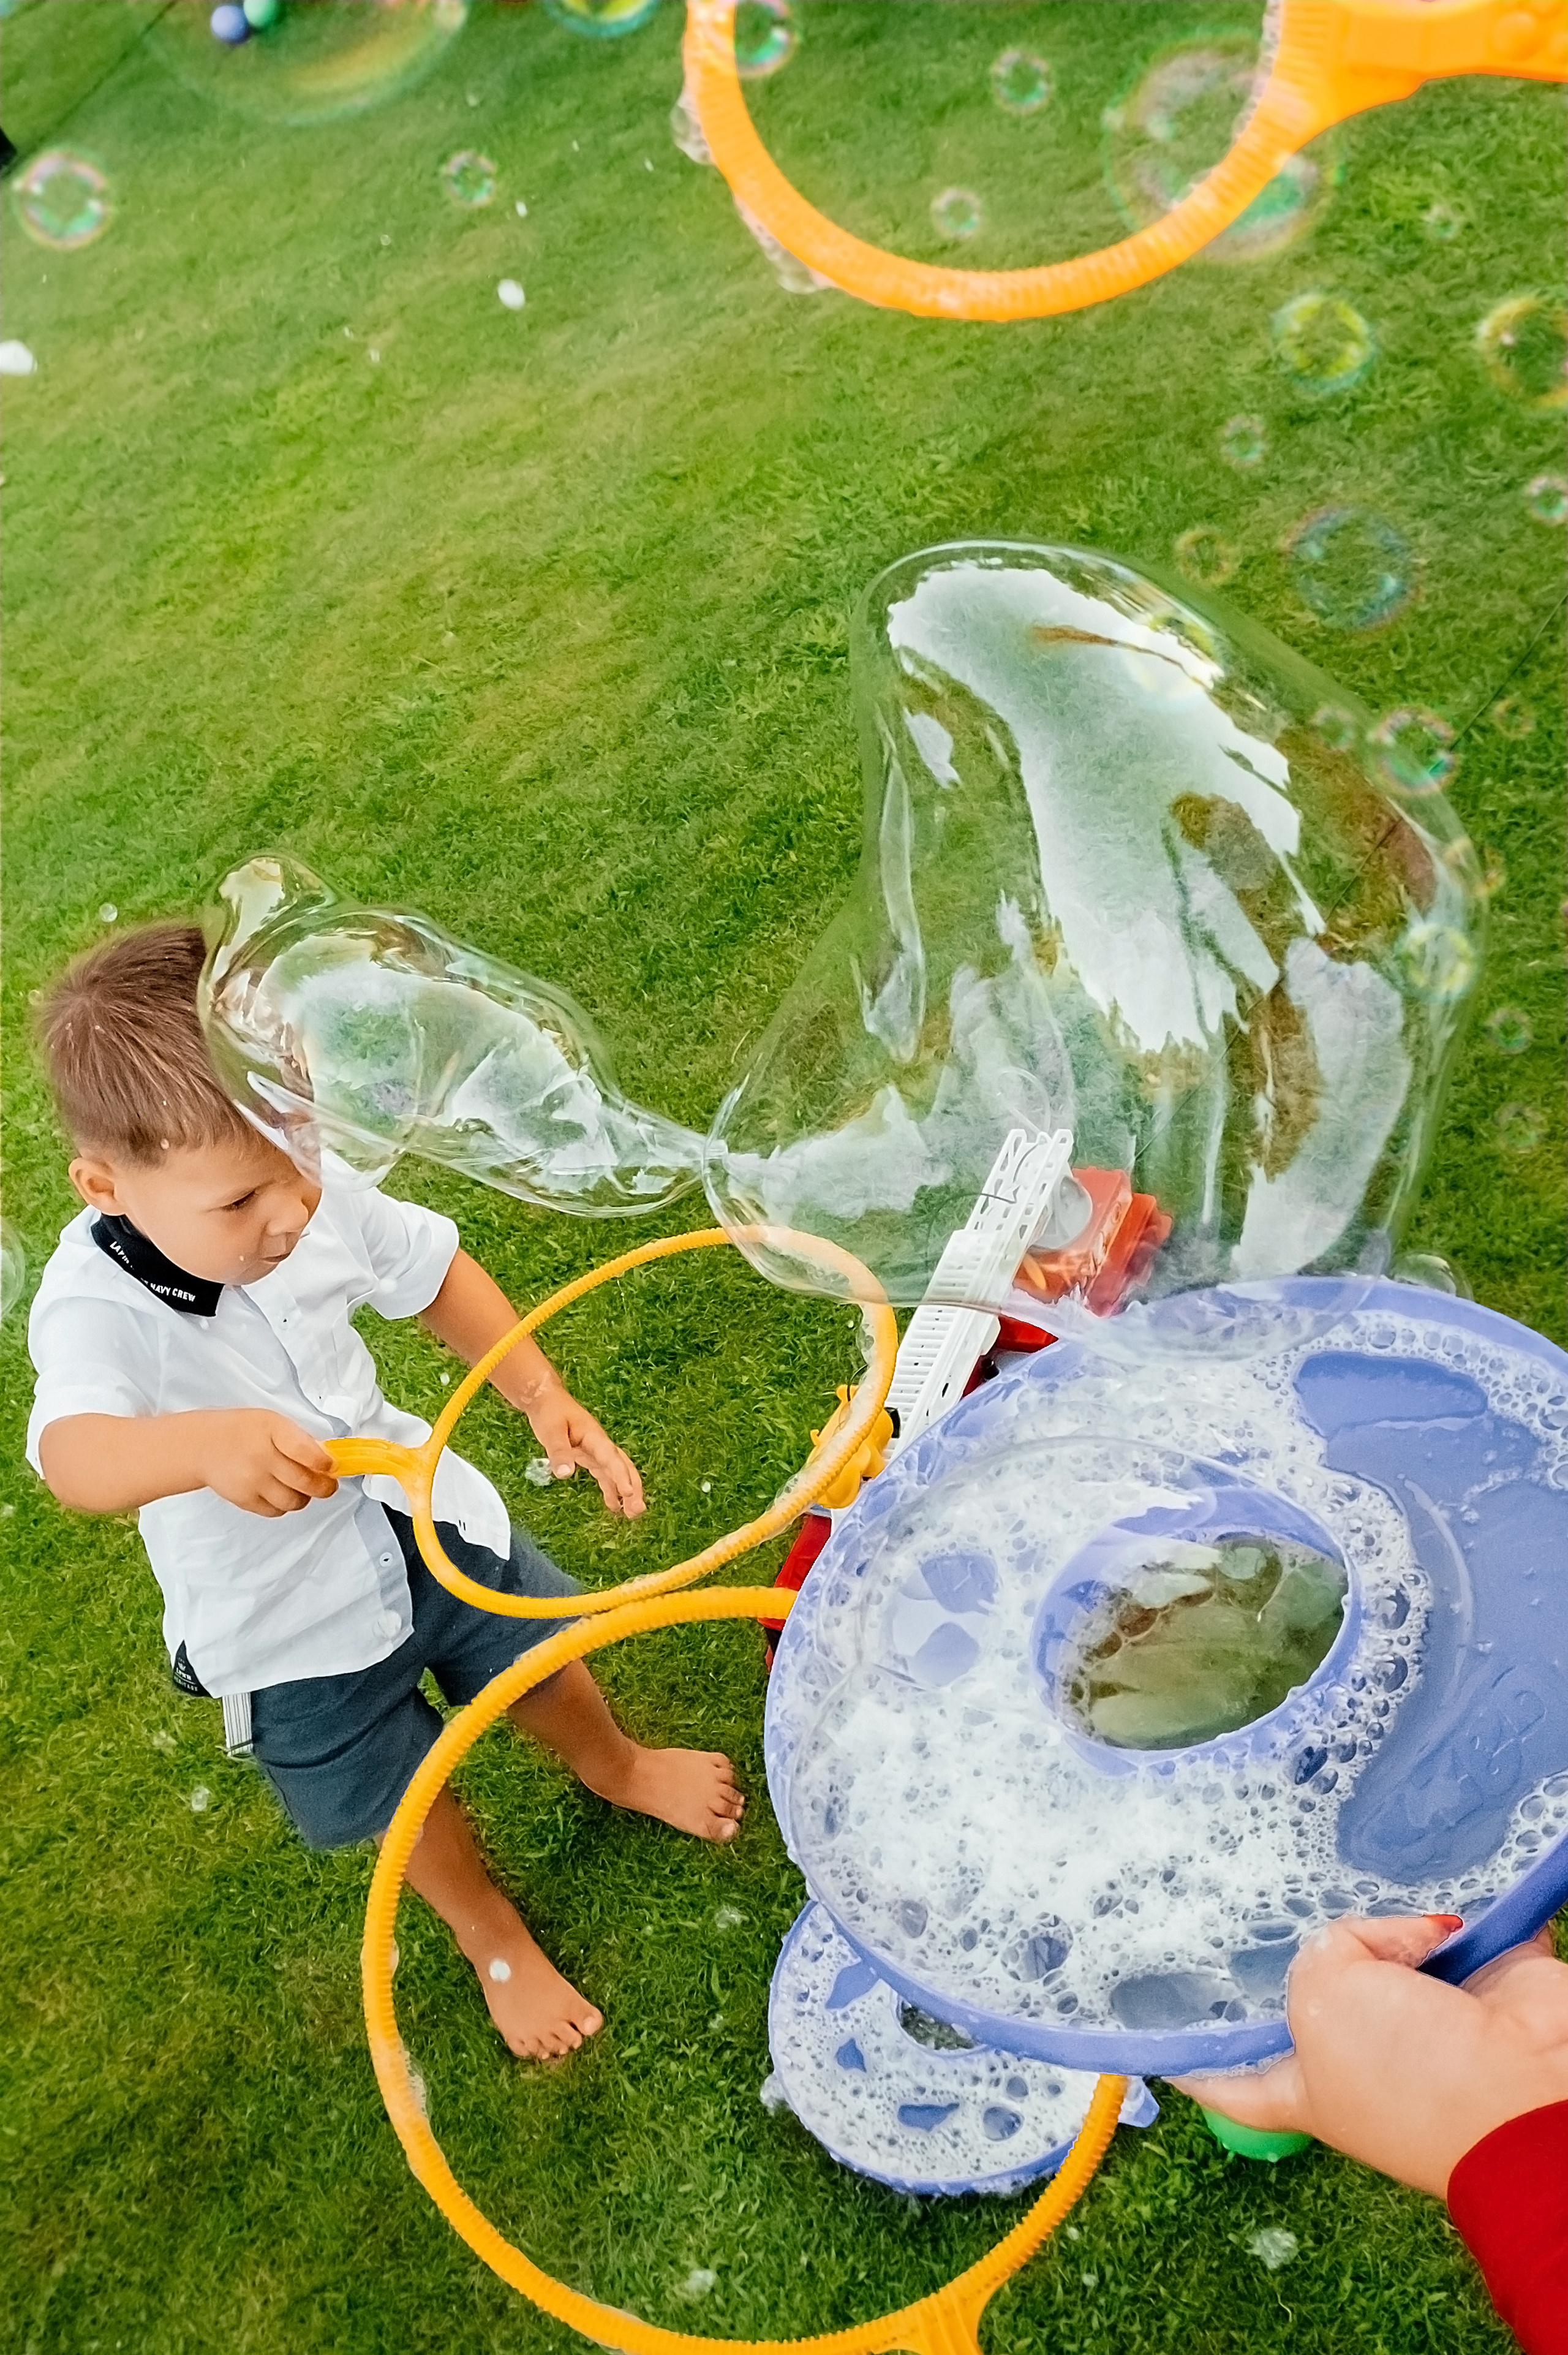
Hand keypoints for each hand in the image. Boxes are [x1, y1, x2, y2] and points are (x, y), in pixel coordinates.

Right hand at [197, 1409, 339, 1518]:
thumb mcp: (274, 1422)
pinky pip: (276, 1511)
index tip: (332, 1466)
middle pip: (304, 1482)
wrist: (205, 1446)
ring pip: (294, 1501)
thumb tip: (328, 1461)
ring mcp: (251, 1481)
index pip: (305, 1452)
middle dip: (324, 1486)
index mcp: (272, 1430)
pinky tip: (281, 1491)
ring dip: (305, 1497)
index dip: (325, 1463)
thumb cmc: (244, 1431)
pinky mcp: (244, 1500)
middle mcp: (261, 1457)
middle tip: (328, 1484)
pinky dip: (285, 1505)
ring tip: (302, 1487)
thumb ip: (301, 1440)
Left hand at [524, 1379, 644, 1518]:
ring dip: (625, 1491)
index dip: (620, 1476)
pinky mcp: (590, 1455)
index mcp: (594, 1436)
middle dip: (633, 1487)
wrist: (545, 1399)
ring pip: (617, 1472)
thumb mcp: (550, 1431)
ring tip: (632, 1514)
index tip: (629, 1493)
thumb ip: (559, 1452)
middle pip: (623, 1466)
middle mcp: (599, 1444)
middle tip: (637, 1510)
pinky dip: (611, 1489)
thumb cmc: (549, 1412)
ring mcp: (596, 1450)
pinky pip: (605, 1474)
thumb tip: (565, 1474)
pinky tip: (614, 1505)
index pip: (611, 1458)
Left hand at [1171, 1915, 1567, 2197]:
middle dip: (1298, 1940)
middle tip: (1255, 1884)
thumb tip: (1391, 1945)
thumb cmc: (1413, 2073)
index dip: (1190, 2055)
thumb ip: (1322, 1952)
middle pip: (1311, 1986)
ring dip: (1379, 1920)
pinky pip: (1447, 1928)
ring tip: (1364, 1890)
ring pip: (1379, 1946)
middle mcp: (1361, 2054)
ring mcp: (1423, 2018)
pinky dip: (1440, 1911)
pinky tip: (1424, 1892)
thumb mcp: (1323, 2003)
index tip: (1141, 2028)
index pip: (1230, 2076)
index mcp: (1307, 2084)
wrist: (1532, 2093)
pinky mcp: (1481, 1983)